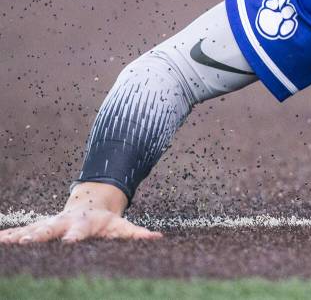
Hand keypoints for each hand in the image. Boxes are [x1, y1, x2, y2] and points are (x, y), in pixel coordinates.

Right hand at [0, 182, 159, 243]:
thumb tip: (157, 238)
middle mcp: (65, 222)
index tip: (70, 243)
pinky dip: (9, 236)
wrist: (91, 204)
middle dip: (40, 234)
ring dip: (19, 235)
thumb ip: (136, 234)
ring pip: (32, 228)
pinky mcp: (39, 227)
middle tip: (29, 242)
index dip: (76, 237)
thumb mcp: (122, 226)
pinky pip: (21, 231)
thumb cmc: (106, 222)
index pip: (80, 232)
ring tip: (6, 242)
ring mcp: (51, 224)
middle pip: (52, 228)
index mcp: (85, 224)